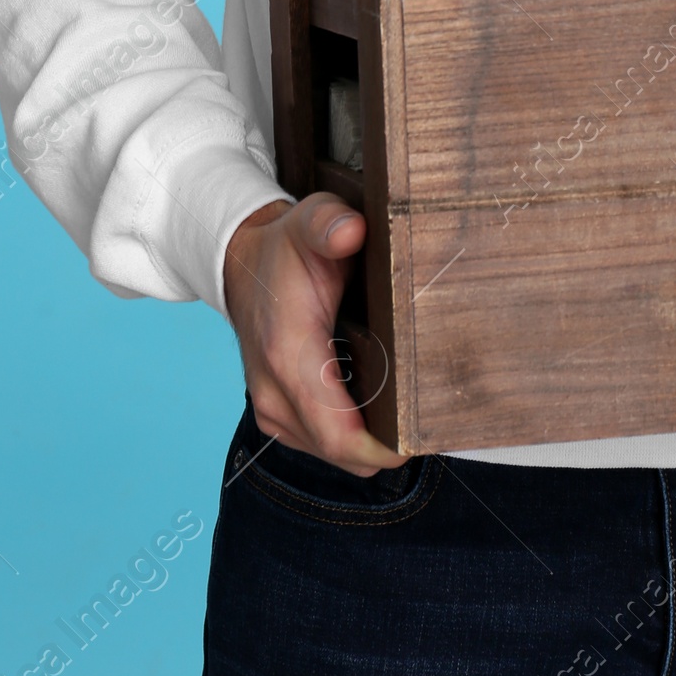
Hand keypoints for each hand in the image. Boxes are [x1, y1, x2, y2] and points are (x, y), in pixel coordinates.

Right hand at [223, 195, 404, 476]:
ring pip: (338, 455)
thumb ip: (330, 224)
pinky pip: (326, 444)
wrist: (242, 265)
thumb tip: (352, 231)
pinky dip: (355, 432)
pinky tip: (379, 398)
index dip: (386, 447)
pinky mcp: (278, 416)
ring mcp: (273, 411)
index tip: (426, 435)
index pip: (339, 434)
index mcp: (287, 354)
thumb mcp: (310, 220)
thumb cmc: (286, 248)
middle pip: (345, 454)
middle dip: (390, 443)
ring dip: (372, 439)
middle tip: (433, 413)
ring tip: (408, 401)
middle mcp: (274, 394)